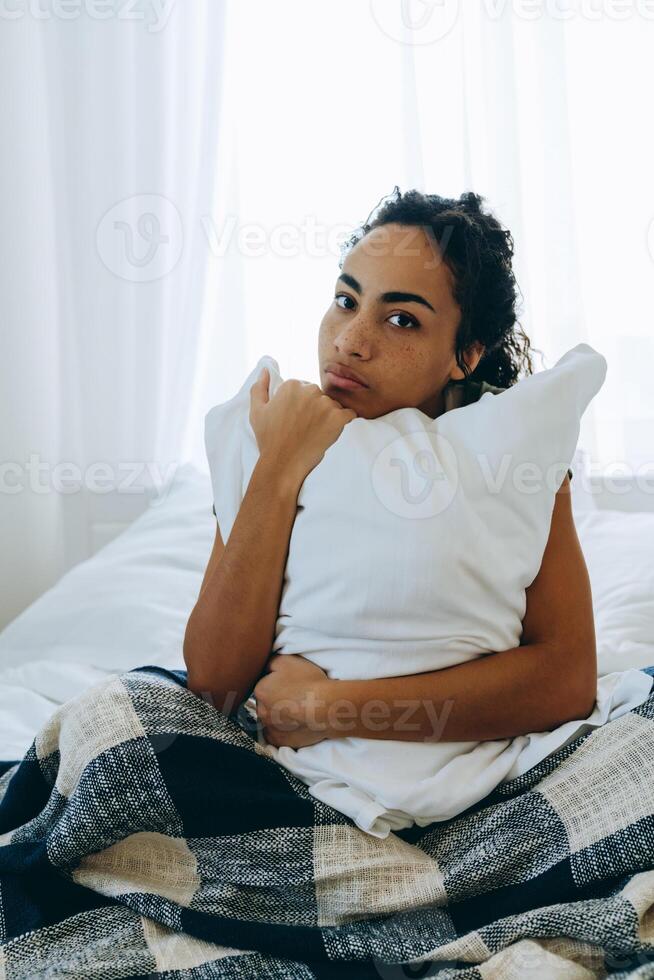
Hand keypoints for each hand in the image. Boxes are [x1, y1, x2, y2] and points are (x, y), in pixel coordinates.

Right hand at [249, 368, 356, 485]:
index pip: (303, 389)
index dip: (300, 405)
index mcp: (292, 385)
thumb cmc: (269, 439)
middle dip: (315, 408)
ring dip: (328, 416)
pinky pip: (348, 414)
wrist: (283, 463)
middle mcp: (310, 390)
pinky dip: (344, 422)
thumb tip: (266, 370)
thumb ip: (259, 387)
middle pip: (319, 395)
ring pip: (333, 405)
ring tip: (315, 432)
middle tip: (305, 427)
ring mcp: (325, 404)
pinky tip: (333, 430)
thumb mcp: (256, 411)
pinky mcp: (338, 418)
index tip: (295, 418)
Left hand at [252, 654, 332, 748]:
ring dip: (278, 715)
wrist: (326, 708)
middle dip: (275, 700)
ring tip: (296, 710)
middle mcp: (261, 711)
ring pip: (270, 719)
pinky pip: (276, 734)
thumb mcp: (287, 660)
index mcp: (260, 690)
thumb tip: (265, 667)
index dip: (276, 682)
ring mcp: (270, 728)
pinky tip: (294, 723)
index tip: (289, 683)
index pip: (264, 684)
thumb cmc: (308, 683)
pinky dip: (283, 729)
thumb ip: (270, 662)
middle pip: (265, 702)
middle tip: (293, 696)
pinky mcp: (279, 741)